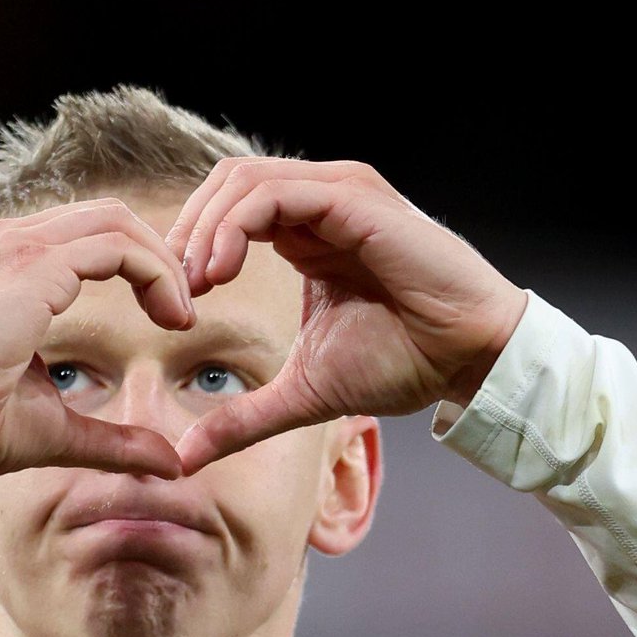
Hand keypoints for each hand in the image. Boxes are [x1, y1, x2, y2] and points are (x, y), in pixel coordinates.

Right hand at [0, 199, 196, 479]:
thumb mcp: (56, 431)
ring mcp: (17, 249)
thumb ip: (114, 440)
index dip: (142, 268)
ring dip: (163, 264)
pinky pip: (115, 247)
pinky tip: (172, 318)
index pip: (90, 238)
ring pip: (117, 223)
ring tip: (183, 316)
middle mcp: (9, 244)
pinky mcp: (31, 268)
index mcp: (8, 267)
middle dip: (161, 257)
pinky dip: (155, 272)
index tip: (171, 318)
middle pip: (109, 218)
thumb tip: (169, 463)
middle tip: (188, 311)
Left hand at [163, 158, 527, 473]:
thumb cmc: (404, 361)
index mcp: (307, 233)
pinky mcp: (354, 199)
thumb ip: (245, 418)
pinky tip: (220, 273)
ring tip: (195, 285)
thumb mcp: (303, 394)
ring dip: (205, 229)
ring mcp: (338, 193)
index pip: (227, 210)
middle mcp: (320, 202)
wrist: (465, 356)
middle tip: (171, 292)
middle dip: (186, 232)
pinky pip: (276, 193)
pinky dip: (235, 227)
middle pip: (226, 183)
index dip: (189, 248)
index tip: (174, 308)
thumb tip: (188, 457)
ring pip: (244, 179)